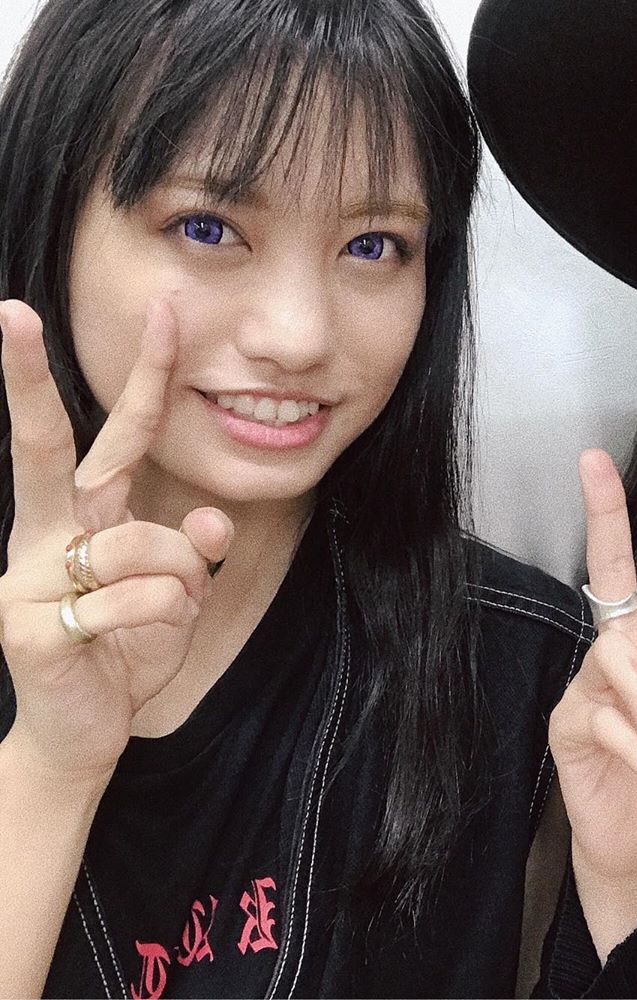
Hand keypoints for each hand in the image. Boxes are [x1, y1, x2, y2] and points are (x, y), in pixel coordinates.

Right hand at [0, 299, 231, 783]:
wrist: (84, 731)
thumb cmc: (129, 647)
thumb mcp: (180, 593)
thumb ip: (195, 550)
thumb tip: (210, 525)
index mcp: (83, 516)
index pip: (118, 435)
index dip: (145, 377)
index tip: (162, 310)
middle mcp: (45, 535)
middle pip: (45, 449)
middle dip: (27, 381)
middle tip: (6, 311)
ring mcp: (30, 580)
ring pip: (146, 545)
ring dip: (182, 583)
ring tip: (162, 615)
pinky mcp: (32, 628)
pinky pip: (142, 601)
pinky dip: (168, 621)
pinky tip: (138, 646)